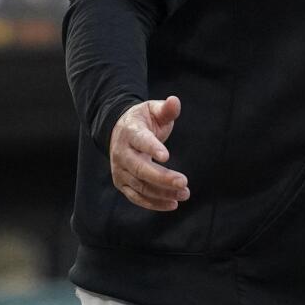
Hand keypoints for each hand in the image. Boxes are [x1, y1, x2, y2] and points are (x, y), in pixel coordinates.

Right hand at [109, 96, 189, 210]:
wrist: (119, 132)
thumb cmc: (143, 121)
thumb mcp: (153, 110)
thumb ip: (166, 109)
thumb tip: (174, 100)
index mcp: (130, 132)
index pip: (140, 141)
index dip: (152, 148)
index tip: (167, 155)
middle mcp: (121, 153)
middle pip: (140, 168)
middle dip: (162, 177)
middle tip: (184, 181)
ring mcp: (120, 171)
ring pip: (140, 186)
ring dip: (163, 193)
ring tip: (185, 193)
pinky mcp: (122, 184)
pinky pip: (137, 197)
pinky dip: (154, 203)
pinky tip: (173, 204)